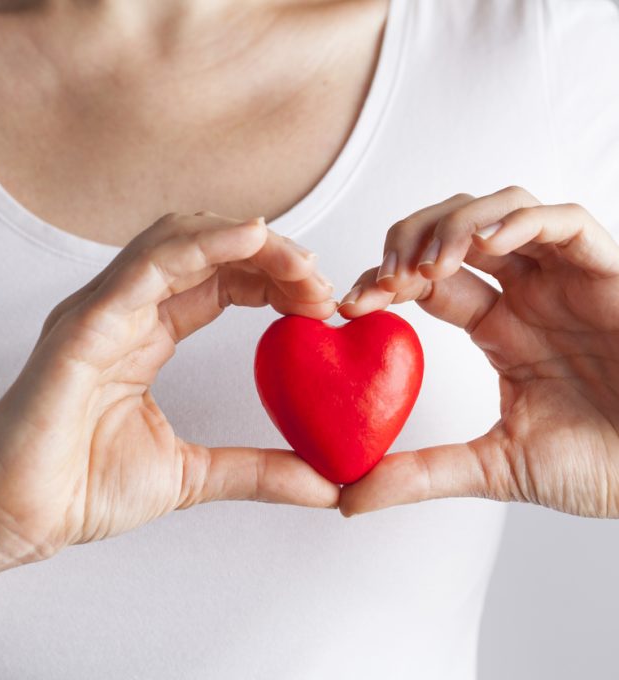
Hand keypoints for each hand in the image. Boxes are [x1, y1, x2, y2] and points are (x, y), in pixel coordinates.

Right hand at [0, 211, 338, 574]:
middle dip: (270, 253)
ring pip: (176, 240)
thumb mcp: (192, 475)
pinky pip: (146, 266)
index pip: (219, 280)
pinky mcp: (84, 324)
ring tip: (298, 261)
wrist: (16, 516)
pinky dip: (201, 245)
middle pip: (205, 249)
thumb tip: (327, 484)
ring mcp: (101, 310)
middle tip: (321, 281)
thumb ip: (258, 471)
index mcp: (145, 335)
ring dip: (245, 240)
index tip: (321, 302)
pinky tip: (251, 239)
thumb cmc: (82, 488)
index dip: (273, 278)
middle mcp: (124, 310)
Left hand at [336, 186, 618, 517]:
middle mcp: (527, 295)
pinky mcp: (609, 274)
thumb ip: (421, 473)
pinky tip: (485, 245)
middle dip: (409, 242)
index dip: (384, 281)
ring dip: (455, 226)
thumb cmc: (603, 467)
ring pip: (502, 210)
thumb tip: (347, 499)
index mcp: (499, 328)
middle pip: (454, 231)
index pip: (426, 281)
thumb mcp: (494, 468)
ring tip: (427, 264)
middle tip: (385, 280)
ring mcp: (566, 280)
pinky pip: (567, 223)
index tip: (350, 306)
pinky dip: (521, 221)